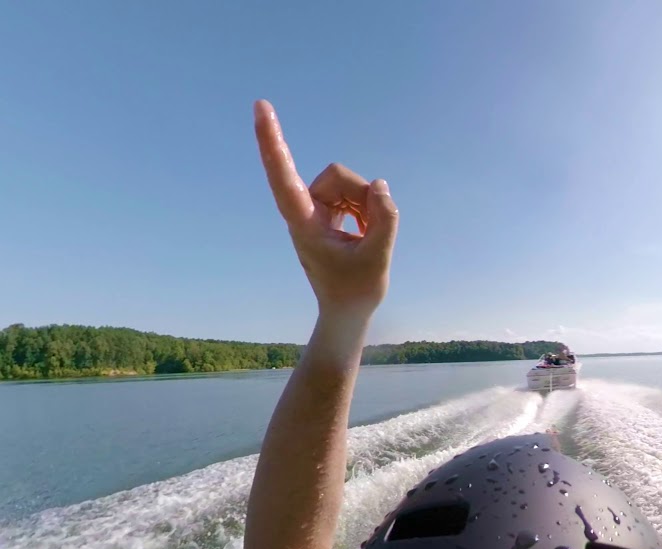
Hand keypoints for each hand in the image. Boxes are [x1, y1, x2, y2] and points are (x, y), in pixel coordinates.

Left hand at [254, 99, 398, 319]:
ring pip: (347, 183)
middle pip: (336, 176)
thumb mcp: (378, 256)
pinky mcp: (327, 213)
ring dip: (367, 205)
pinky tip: (367, 231)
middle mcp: (304, 211)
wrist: (346, 312)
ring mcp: (316, 211)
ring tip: (369, 236)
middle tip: (373, 228)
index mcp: (304, 223)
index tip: (260, 106)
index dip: (272, 141)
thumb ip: (384, 218)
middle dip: (362, 194)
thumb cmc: (356, 290)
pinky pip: (352, 194)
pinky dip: (366, 209)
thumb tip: (379, 185)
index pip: (283, 176)